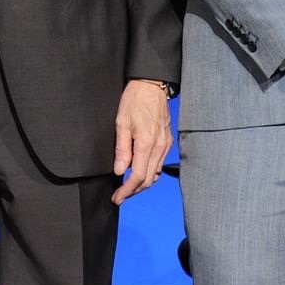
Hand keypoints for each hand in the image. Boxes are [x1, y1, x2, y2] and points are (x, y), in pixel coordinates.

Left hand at [112, 80, 171, 202]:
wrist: (151, 86)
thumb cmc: (134, 101)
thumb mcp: (121, 122)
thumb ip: (122, 149)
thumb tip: (119, 170)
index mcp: (146, 144)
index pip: (137, 177)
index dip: (126, 191)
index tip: (117, 197)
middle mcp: (159, 147)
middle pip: (148, 180)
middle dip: (133, 191)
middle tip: (119, 196)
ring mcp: (165, 145)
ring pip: (155, 174)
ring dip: (141, 184)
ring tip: (127, 188)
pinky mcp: (167, 142)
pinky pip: (159, 164)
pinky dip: (149, 174)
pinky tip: (140, 174)